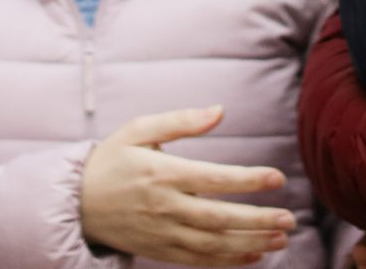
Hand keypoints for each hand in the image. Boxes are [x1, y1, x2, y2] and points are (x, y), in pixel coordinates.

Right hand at [80, 105, 295, 266]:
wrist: (75, 202)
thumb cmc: (112, 159)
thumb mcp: (139, 130)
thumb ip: (181, 121)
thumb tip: (219, 111)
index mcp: (163, 173)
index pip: (215, 180)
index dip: (249, 181)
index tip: (277, 179)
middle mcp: (165, 207)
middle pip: (219, 219)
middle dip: (258, 220)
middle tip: (290, 219)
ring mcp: (162, 233)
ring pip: (213, 244)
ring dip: (250, 243)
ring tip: (280, 239)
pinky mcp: (159, 250)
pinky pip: (199, 260)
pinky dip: (228, 261)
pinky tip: (254, 256)